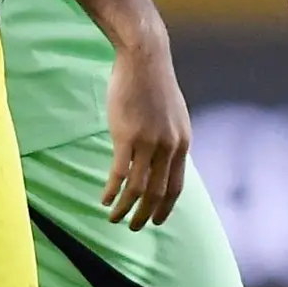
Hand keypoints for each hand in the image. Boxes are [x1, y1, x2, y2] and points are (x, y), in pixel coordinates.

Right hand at [104, 28, 190, 230]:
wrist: (144, 59)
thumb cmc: (153, 83)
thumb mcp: (172, 114)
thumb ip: (169, 137)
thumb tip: (163, 155)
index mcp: (182, 143)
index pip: (176, 186)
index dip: (166, 207)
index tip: (157, 220)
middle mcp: (169, 148)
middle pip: (158, 193)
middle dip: (146, 215)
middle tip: (133, 228)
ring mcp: (149, 143)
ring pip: (138, 188)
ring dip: (126, 208)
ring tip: (114, 218)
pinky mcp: (127, 136)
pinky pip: (119, 173)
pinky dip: (112, 190)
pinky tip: (105, 198)